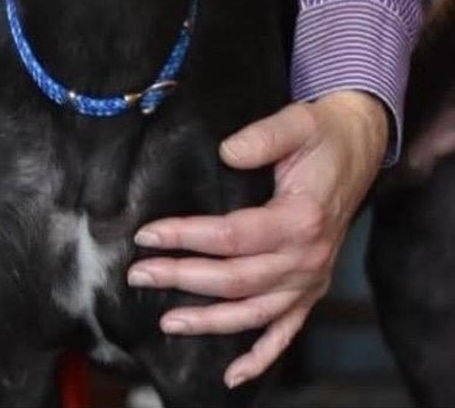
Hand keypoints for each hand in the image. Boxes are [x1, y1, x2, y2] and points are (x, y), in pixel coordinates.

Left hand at [127, 91, 387, 389]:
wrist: (358, 148)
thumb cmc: (321, 135)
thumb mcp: (296, 122)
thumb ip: (262, 137)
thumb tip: (227, 152)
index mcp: (301, 219)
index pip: (232, 236)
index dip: (186, 236)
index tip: (147, 234)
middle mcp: (308, 259)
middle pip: (236, 279)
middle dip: (183, 278)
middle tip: (139, 274)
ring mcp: (311, 280)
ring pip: (255, 313)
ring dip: (210, 322)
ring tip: (167, 321)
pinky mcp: (312, 288)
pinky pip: (286, 332)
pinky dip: (261, 358)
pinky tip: (233, 375)